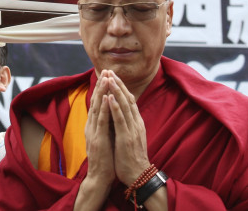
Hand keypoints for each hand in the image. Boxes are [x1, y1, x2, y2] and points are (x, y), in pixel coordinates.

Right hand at [84, 72, 115, 185]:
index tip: (106, 75)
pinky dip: (104, 108)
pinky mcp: (98, 140)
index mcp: (93, 126)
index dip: (101, 89)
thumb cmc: (105, 160)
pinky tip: (107, 98)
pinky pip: (102, 121)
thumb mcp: (104, 139)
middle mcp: (91, 126)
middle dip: (101, 86)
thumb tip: (110, 113)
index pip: (97, 103)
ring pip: (98, 108)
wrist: (99, 178)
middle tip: (105, 70)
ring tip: (106, 78)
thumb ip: (104, 126)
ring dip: (102, 92)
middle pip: (96, 102)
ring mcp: (94, 132)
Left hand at [104, 71, 150, 185]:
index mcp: (136, 123)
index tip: (113, 76)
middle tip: (110, 71)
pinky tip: (110, 97)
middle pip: (127, 99)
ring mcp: (131, 130)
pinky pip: (120, 120)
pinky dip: (115, 107)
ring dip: (116, 91)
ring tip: (109, 78)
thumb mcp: (130, 137)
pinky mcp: (126, 137)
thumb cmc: (131, 158)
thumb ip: (128, 124)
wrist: (138, 176)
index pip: (129, 101)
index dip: (121, 87)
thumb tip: (122, 114)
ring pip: (124, 106)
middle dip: (118, 84)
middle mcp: (135, 123)